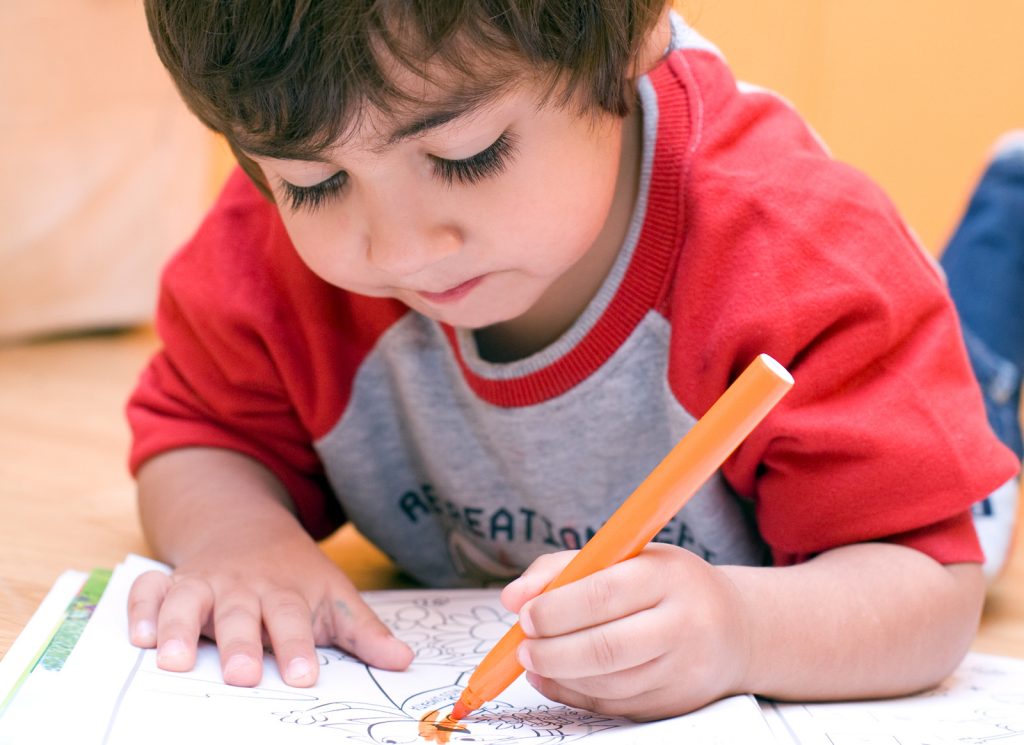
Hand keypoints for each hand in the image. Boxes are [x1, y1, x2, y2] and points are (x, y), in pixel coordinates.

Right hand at [126, 531, 412, 687]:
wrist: (247, 528)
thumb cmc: (296, 576)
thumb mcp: (335, 596)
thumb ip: (365, 633)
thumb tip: (405, 661)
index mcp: (286, 592)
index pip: (294, 620)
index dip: (297, 648)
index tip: (303, 677)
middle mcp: (244, 588)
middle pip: (242, 614)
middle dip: (241, 644)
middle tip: (242, 675)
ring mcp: (205, 584)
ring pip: (190, 600)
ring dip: (180, 628)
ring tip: (175, 661)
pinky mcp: (172, 583)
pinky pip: (149, 591)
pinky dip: (140, 610)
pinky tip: (137, 638)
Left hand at [500, 543, 751, 720]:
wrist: (736, 628)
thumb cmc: (665, 584)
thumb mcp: (625, 558)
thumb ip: (563, 568)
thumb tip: (512, 597)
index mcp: (667, 575)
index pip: (604, 593)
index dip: (557, 608)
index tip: (525, 615)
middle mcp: (683, 623)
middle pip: (606, 648)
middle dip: (552, 652)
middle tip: (523, 647)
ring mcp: (684, 669)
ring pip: (608, 683)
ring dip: (559, 676)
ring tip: (534, 660)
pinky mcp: (677, 702)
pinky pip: (615, 705)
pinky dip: (574, 694)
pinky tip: (553, 679)